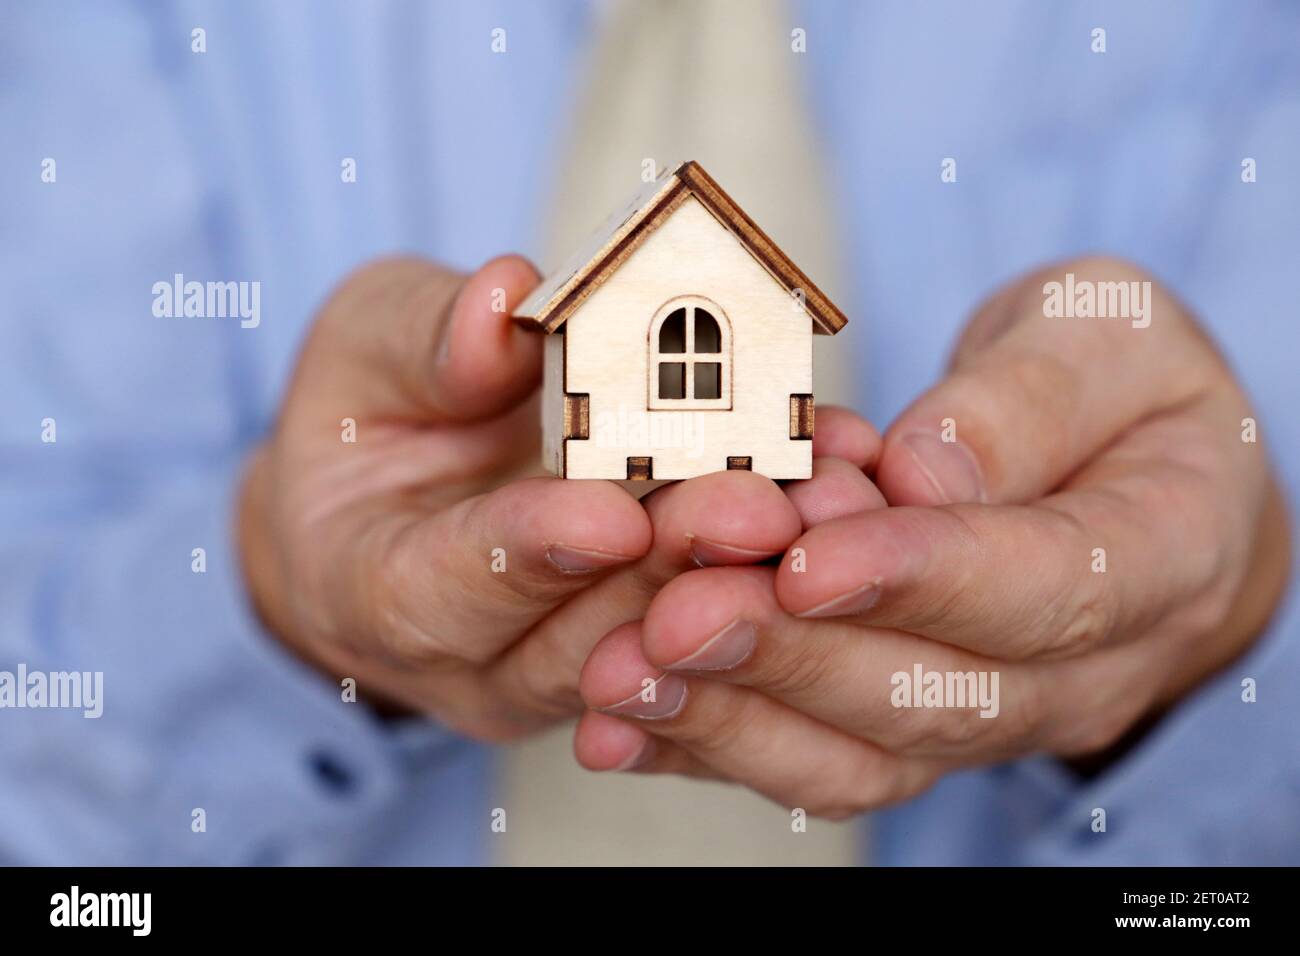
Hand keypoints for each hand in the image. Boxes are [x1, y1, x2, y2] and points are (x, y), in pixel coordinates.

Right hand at [238, 255, 883, 740]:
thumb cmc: (374, 411)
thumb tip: (503, 303)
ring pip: (660, 649)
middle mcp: (474, 659)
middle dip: (673, 570)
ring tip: (821, 502)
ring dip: (743, 581)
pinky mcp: (637, 658)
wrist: (402, 492)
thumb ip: (428, 338)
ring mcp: (561, 673)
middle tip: (760, 507)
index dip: (531, 552)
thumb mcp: (373, 345)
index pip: (448, 588)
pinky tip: (836, 496)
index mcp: (377, 589)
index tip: (614, 515)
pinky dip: (773, 568)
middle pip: (578, 638)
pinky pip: (710, 629)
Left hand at [574, 256, 1291, 815]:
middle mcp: (1086, 670)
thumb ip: (1026, 401)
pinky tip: (621, 721)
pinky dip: (711, 745)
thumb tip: (922, 477)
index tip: (808, 560)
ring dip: (734, 719)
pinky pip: (815, 761)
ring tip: (625, 674)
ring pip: (865, 756)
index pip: (1048, 587)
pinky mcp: (910, 728)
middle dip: (792, 658)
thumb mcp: (1103, 333)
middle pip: (937, 696)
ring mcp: (994, 715)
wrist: (1135, 474)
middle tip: (676, 616)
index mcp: (1167, 554)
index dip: (923, 578)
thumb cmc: (1121, 385)